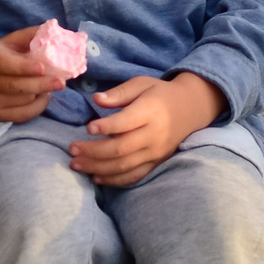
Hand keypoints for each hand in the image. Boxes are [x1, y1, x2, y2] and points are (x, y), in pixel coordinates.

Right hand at [0, 25, 67, 123]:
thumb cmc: (4, 55)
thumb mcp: (13, 41)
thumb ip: (33, 36)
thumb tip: (56, 32)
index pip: (6, 64)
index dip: (24, 67)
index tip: (42, 67)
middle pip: (16, 86)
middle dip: (41, 84)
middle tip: (61, 82)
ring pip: (23, 100)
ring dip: (41, 93)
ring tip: (49, 84)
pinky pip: (23, 115)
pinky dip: (38, 106)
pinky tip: (42, 96)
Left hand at [67, 73, 225, 186]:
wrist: (191, 108)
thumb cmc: (159, 93)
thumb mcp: (141, 84)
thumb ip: (119, 92)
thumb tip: (96, 99)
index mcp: (150, 111)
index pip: (126, 122)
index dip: (107, 127)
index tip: (88, 127)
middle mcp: (154, 134)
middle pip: (121, 148)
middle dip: (94, 152)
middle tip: (72, 150)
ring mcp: (156, 152)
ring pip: (125, 165)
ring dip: (98, 168)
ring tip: (76, 165)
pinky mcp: (156, 163)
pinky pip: (134, 176)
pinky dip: (115, 180)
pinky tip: (96, 177)